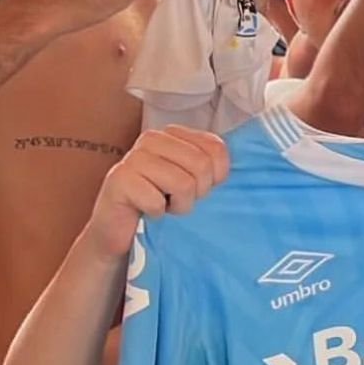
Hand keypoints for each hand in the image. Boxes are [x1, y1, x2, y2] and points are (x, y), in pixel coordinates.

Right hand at [86, 125, 228, 262]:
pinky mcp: (118, 181)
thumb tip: (245, 163)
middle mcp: (152, 139)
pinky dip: (157, 214)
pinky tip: (147, 211)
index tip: (202, 188)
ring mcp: (133, 157)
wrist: (119, 231)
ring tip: (164, 205)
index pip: (216, 148)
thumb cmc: (161, 202)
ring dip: (178, 205)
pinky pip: (157, 201)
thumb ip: (211, 164)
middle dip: (197, 192)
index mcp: (174, 133)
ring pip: (182, 183)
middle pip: (201, 165)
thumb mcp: (193, 179)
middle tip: (180, 200)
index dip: (217, 176)